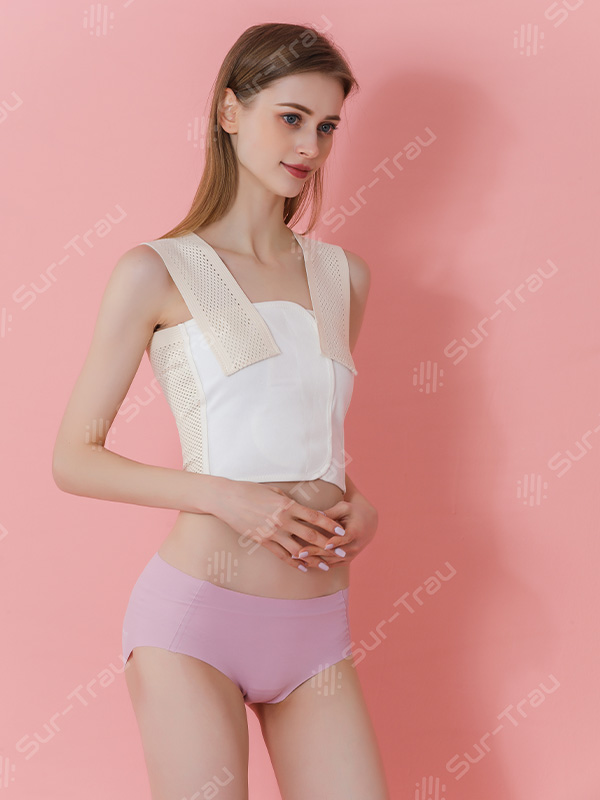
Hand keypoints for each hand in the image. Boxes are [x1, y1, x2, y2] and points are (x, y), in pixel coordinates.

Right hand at [211, 479, 345, 568]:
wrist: (227, 499)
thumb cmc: (251, 490)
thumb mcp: (275, 491)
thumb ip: (290, 501)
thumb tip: (304, 510)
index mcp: (287, 505)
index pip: (314, 517)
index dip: (330, 524)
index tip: (341, 531)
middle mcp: (282, 520)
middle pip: (310, 535)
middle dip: (328, 544)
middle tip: (341, 551)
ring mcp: (272, 532)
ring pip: (298, 549)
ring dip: (313, 558)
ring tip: (326, 565)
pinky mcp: (262, 541)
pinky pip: (281, 555)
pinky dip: (293, 563)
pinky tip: (303, 567)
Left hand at [290, 499, 378, 570]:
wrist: (367, 524)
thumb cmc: (353, 512)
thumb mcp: (344, 508)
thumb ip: (331, 513)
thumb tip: (315, 514)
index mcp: (356, 532)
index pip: (345, 539)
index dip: (336, 542)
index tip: (325, 544)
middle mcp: (354, 546)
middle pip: (334, 552)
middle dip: (316, 553)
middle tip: (299, 553)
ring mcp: (350, 555)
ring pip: (330, 561)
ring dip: (313, 561)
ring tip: (296, 559)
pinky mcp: (345, 560)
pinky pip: (330, 565)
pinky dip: (317, 565)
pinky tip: (303, 563)